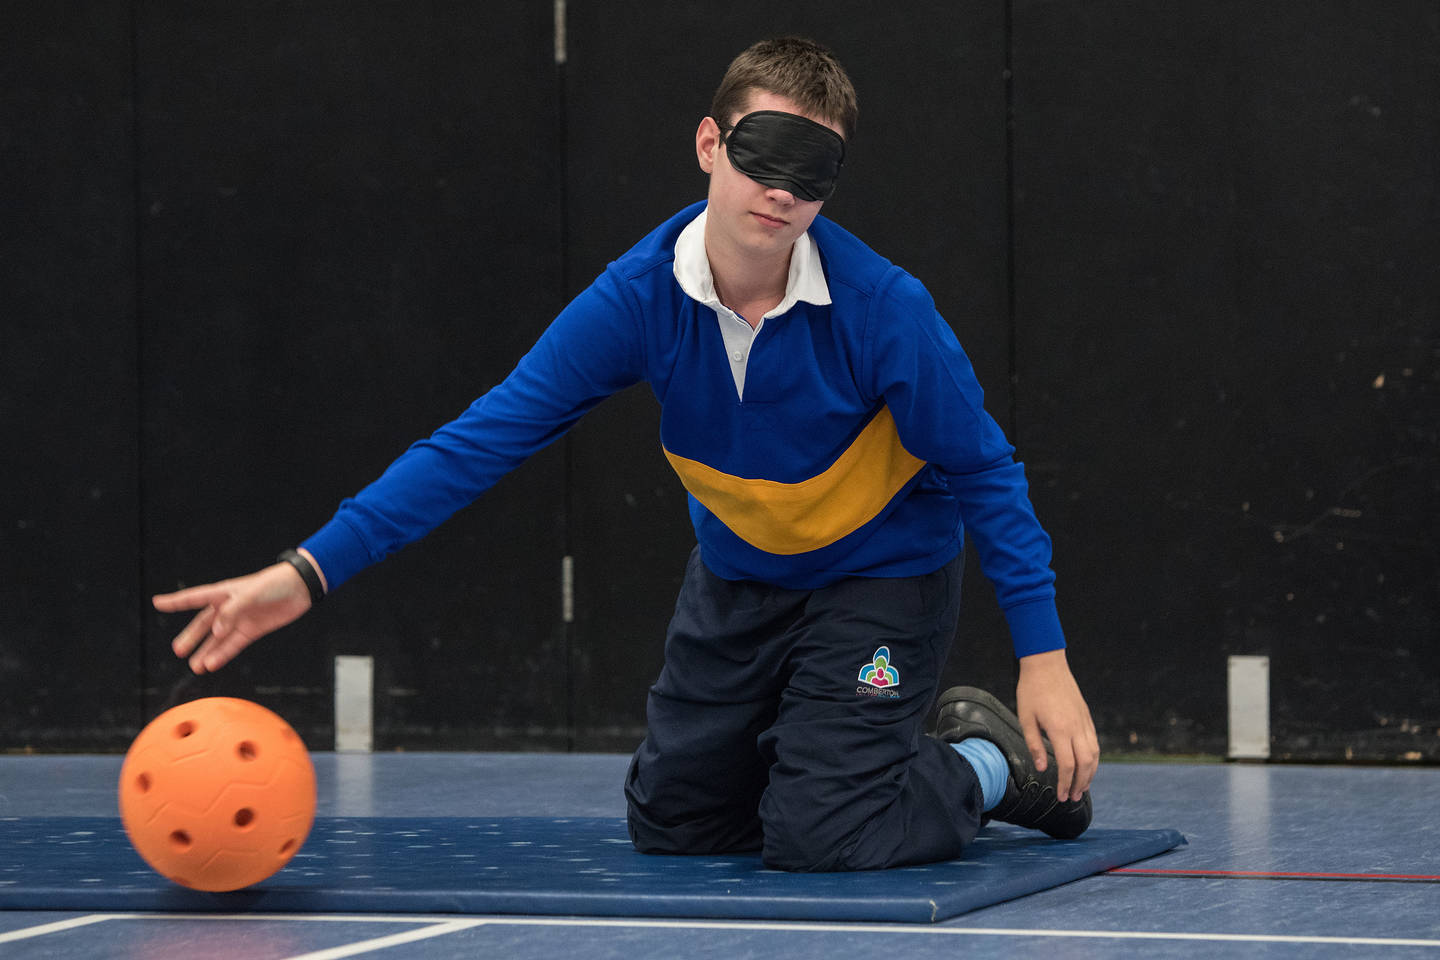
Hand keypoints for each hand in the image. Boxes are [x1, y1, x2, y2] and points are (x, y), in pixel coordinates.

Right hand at [152, 550, 322, 673]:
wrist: (300, 587)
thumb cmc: (274, 584)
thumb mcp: (251, 594)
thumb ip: (233, 611)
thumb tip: (216, 632)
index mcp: (224, 592)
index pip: (194, 597)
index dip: (176, 601)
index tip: (157, 602)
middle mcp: (228, 607)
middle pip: (204, 624)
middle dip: (191, 637)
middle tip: (178, 650)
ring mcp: (240, 619)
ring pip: (218, 639)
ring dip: (206, 652)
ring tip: (195, 666)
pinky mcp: (252, 630)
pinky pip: (234, 645)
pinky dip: (223, 655)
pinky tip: (212, 665)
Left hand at [1015, 648, 1099, 802]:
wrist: (1047, 665)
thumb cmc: (1031, 690)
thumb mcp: (1026, 718)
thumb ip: (1034, 745)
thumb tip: (1043, 768)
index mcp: (1060, 729)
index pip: (1068, 765)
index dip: (1066, 783)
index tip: (1061, 796)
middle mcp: (1076, 728)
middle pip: (1086, 764)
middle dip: (1081, 784)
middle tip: (1073, 798)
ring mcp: (1084, 722)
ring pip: (1094, 755)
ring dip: (1090, 774)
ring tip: (1082, 788)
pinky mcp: (1087, 717)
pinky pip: (1095, 743)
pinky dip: (1093, 759)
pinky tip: (1086, 767)